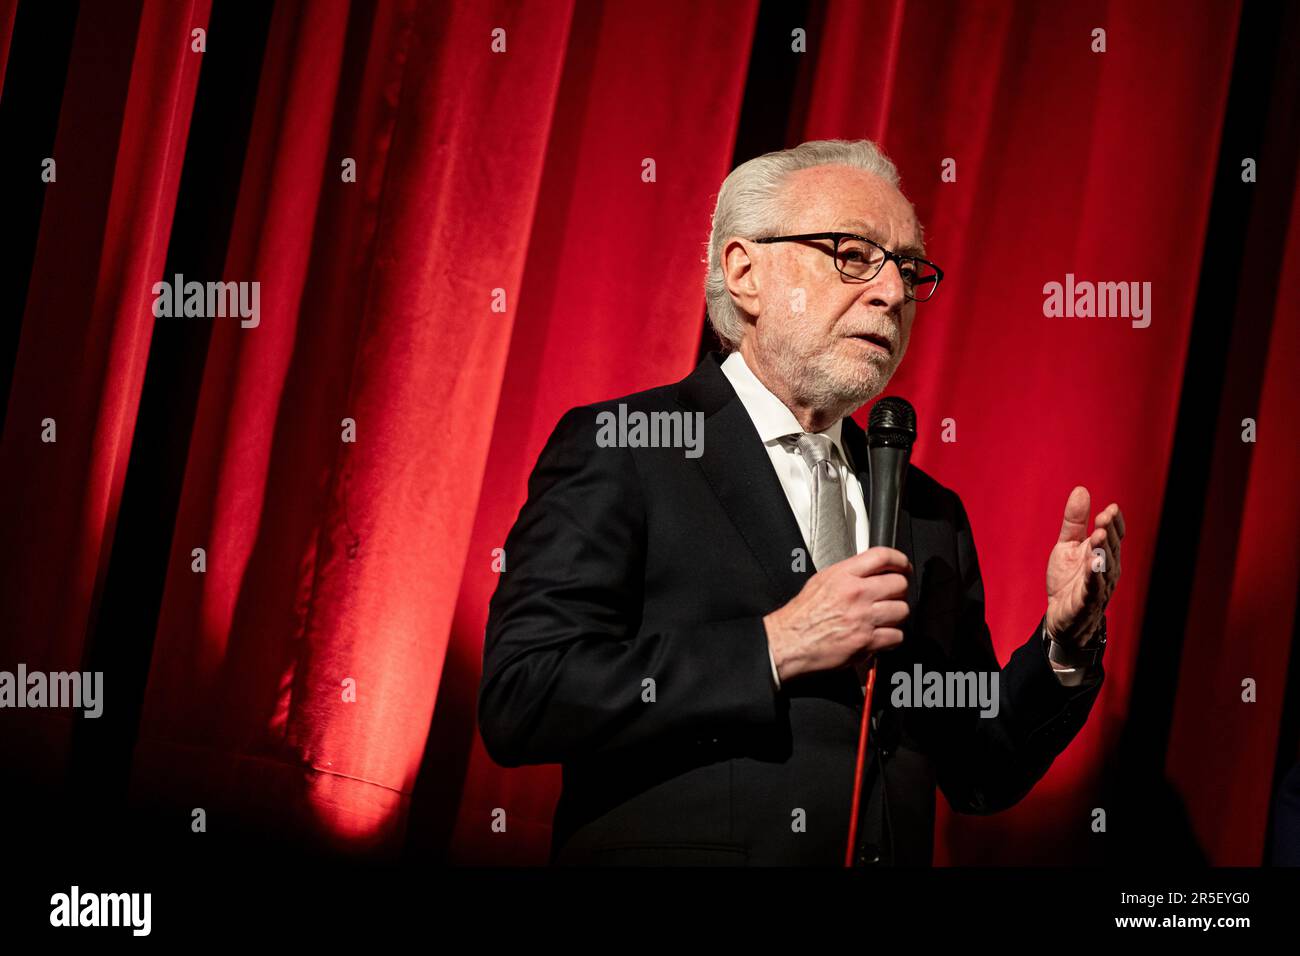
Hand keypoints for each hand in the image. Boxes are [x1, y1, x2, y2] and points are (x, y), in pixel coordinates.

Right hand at [764, 547, 911, 682]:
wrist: (788, 641)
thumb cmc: (801, 616)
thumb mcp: (821, 581)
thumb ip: (848, 574)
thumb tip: (870, 571)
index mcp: (843, 575)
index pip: (883, 557)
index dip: (900, 560)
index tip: (903, 566)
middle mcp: (856, 594)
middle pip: (899, 584)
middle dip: (899, 591)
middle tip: (892, 596)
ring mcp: (863, 618)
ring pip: (902, 611)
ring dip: (896, 616)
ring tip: (885, 618)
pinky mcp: (866, 642)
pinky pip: (897, 636)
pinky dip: (892, 638)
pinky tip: (881, 635)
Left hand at [1045, 486, 1123, 646]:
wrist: (1061, 616)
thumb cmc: (1069, 579)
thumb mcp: (1068, 545)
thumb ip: (1074, 521)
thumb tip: (1081, 490)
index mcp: (1104, 553)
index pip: (1115, 535)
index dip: (1114, 522)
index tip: (1110, 508)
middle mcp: (1107, 569)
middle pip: (1111, 548)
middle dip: (1108, 532)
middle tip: (1103, 517)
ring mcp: (1099, 587)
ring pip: (1104, 568)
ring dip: (1102, 552)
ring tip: (1098, 537)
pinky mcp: (1086, 603)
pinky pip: (1092, 590)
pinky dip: (1093, 578)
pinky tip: (1092, 566)